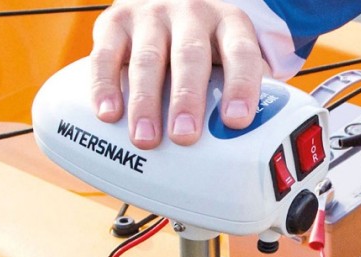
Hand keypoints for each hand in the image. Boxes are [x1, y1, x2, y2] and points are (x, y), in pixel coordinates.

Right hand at [89, 0, 267, 148]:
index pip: (241, 53)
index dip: (240, 86)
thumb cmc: (207, 42)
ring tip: (145, 139)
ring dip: (145, 102)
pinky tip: (108, 114)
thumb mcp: (230, 52)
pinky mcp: (115, 21)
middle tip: (184, 136)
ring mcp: (151, 14)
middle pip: (190, 56)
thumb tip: (256, 139)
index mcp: (229, 23)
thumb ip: (245, 86)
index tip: (235, 121)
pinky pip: (105, 54)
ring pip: (147, 59)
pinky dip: (104, 86)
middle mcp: (191, 13)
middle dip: (187, 99)